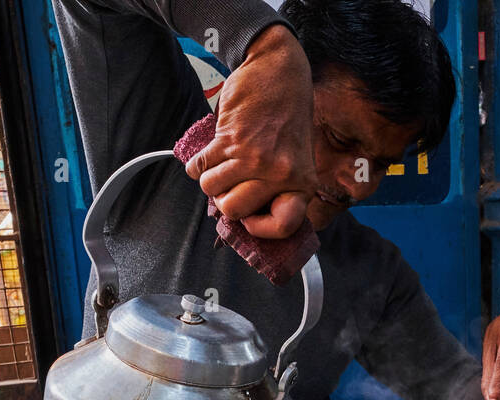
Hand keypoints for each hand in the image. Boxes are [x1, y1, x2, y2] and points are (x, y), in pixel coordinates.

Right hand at [184, 25, 316, 238]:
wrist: (279, 71)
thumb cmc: (286, 118)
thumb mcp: (295, 157)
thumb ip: (274, 188)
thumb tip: (237, 221)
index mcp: (302, 182)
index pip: (283, 226)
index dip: (261, 228)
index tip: (251, 218)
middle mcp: (281, 174)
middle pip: (234, 210)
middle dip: (224, 201)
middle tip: (230, 184)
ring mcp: (255, 157)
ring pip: (212, 190)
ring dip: (210, 180)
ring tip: (222, 164)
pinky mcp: (230, 139)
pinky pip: (200, 168)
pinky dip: (197, 165)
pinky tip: (207, 156)